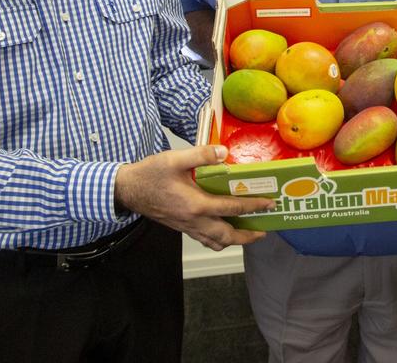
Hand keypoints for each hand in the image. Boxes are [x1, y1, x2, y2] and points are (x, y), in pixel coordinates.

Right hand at [115, 145, 273, 249]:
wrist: (127, 190)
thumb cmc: (149, 174)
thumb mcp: (175, 159)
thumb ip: (201, 154)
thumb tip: (224, 153)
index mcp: (195, 204)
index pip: (232, 208)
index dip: (253, 206)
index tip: (269, 204)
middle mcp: (193, 220)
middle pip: (227, 236)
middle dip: (248, 236)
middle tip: (263, 230)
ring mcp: (186, 227)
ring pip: (215, 242)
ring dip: (234, 241)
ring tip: (247, 234)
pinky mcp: (181, 227)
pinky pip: (204, 239)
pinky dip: (218, 239)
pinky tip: (223, 229)